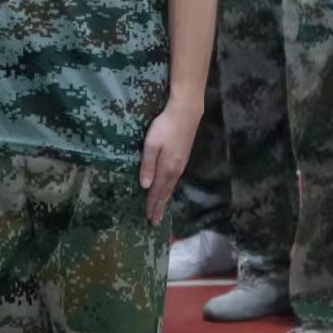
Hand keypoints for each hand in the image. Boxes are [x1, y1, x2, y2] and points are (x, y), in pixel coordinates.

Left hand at [139, 100, 201, 224]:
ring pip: (172, 185)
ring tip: (161, 209)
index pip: (157, 190)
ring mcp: (181, 163)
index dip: (152, 204)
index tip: (148, 218)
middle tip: (155, 221)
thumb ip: (148, 164)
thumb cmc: (165, 126)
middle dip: (160, 206)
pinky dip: (170, 188)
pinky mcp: (183, 157)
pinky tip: (168, 188)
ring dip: (165, 198)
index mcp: (167, 167)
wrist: (187, 111)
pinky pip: (175, 179)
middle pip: (166, 191)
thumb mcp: (151, 144)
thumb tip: (145, 186)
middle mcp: (176, 169)